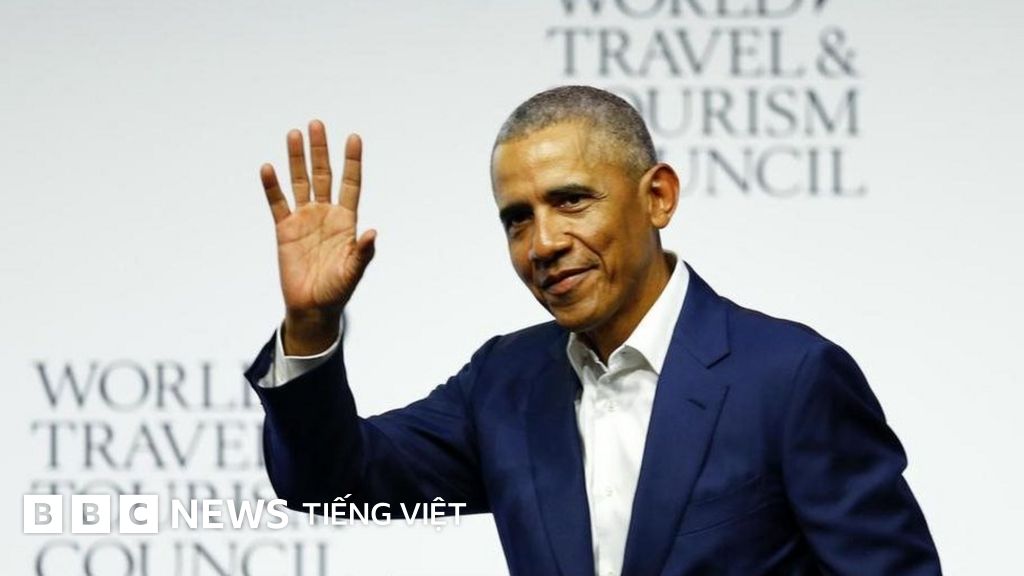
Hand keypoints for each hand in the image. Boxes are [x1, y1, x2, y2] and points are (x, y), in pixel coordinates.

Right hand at [260, 120, 376, 354]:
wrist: (312, 307)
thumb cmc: (338, 290)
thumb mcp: (354, 271)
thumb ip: (363, 252)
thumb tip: (373, 232)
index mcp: (346, 220)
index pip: (350, 183)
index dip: (352, 161)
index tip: (354, 138)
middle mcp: (325, 214)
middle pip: (323, 175)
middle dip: (321, 151)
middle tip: (316, 124)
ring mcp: (304, 219)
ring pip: (300, 182)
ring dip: (297, 159)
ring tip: (294, 134)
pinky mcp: (284, 229)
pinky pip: (277, 203)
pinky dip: (272, 186)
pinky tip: (268, 167)